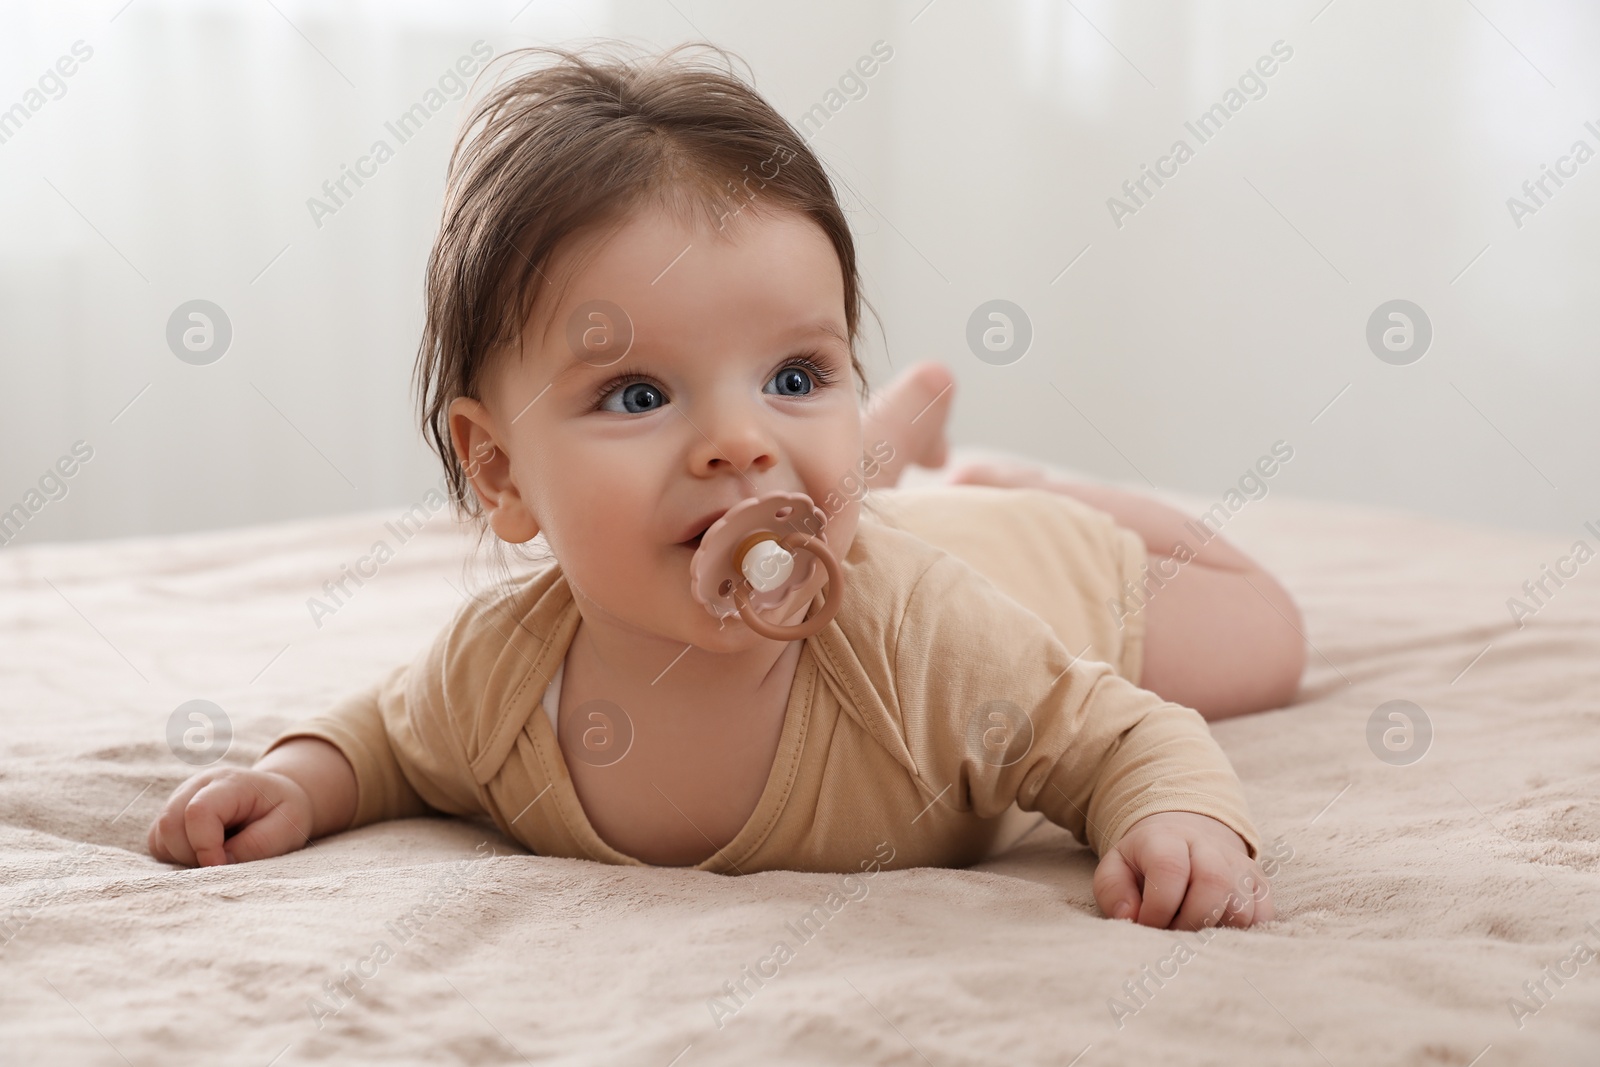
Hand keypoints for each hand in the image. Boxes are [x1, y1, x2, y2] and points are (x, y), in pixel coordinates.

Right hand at [147, 766, 314, 866]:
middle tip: (222, 862)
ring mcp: (180, 798)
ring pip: (160, 835)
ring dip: (183, 857)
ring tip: (217, 854)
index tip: (224, 866)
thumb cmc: (284, 813)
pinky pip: (158, 843)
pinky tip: (204, 853)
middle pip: (170, 823)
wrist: (277, 798)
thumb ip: (256, 845)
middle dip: (192, 854)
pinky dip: (176, 856)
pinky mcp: (172, 815)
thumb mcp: (286, 828)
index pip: (198, 811)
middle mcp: (198, 785)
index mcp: (230, 782)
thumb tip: (219, 863)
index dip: (205, 847)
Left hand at [1092, 811, 1274, 929]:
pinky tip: (1216, 929)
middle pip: (1214, 883)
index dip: (1158, 907)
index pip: (1170, 869)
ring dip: (1215, 930)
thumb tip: (1129, 917)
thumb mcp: (1116, 869)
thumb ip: (1113, 892)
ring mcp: (1239, 865)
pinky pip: (1263, 917)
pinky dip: (1241, 933)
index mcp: (1167, 838)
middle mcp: (1209, 847)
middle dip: (1191, 921)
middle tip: (1172, 933)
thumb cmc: (1144, 863)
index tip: (1146, 924)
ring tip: (1192, 929)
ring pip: (1242, 906)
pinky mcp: (1260, 884)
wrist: (1183, 838)